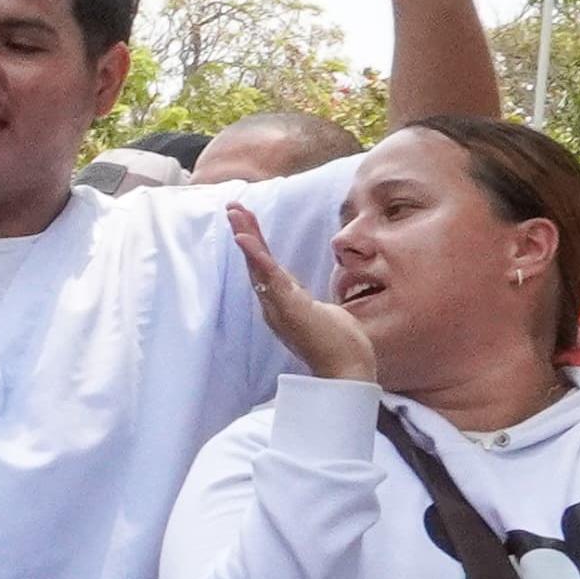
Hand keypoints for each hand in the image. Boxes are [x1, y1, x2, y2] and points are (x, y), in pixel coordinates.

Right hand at [231, 204, 376, 383]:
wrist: (346, 371)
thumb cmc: (338, 346)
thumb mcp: (324, 313)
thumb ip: (310, 301)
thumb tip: (310, 296)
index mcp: (283, 303)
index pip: (266, 267)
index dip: (255, 244)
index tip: (247, 221)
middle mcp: (274, 305)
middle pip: (255, 263)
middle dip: (244, 233)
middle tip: (233, 207)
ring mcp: (280, 307)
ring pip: (258, 267)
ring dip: (247, 239)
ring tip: (236, 215)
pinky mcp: (289, 308)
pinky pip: (269, 279)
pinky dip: (256, 258)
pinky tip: (247, 240)